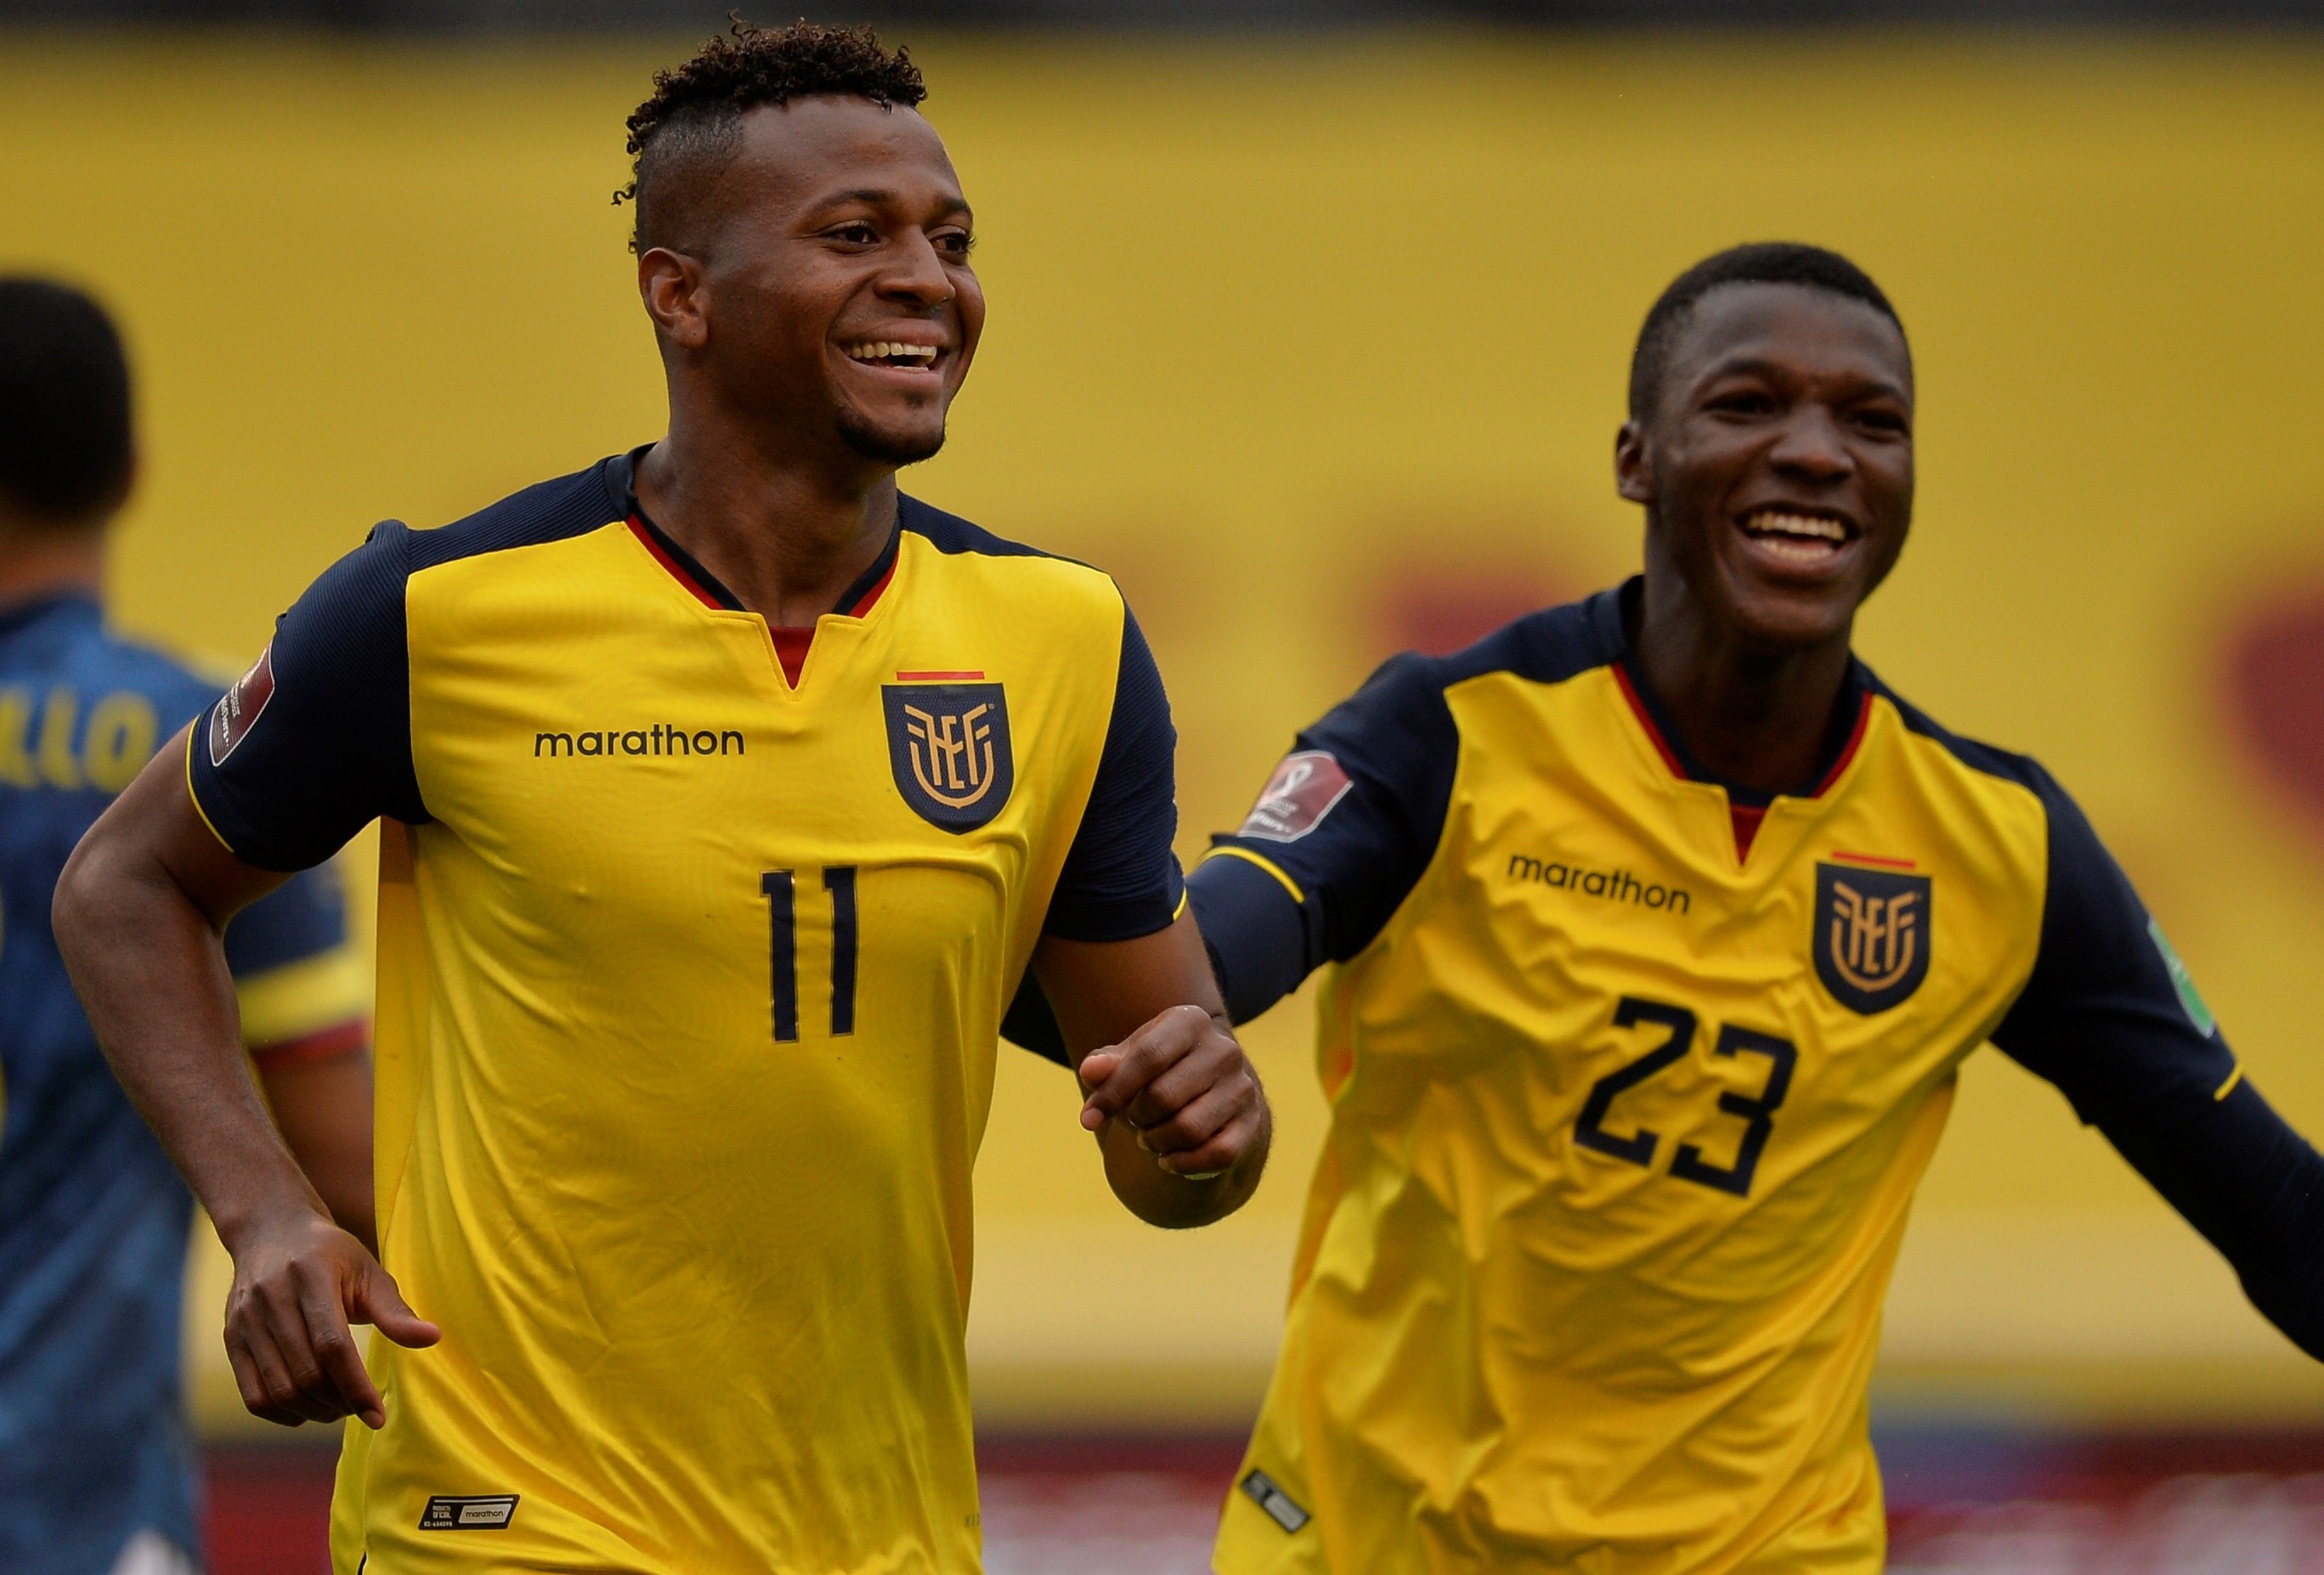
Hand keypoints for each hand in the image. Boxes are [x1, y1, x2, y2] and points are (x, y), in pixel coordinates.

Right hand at [221, 1207, 439, 1429]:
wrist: (271, 1232)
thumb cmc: (331, 1255)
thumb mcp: (368, 1271)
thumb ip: (395, 1310)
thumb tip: (433, 1338)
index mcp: (310, 1276)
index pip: (332, 1346)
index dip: (356, 1386)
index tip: (378, 1415)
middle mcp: (271, 1298)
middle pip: (306, 1373)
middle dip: (339, 1402)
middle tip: (360, 1407)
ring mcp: (245, 1321)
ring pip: (279, 1390)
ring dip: (314, 1411)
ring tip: (339, 1408)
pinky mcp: (231, 1338)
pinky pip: (253, 1395)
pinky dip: (283, 1413)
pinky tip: (308, 1409)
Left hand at [1078, 1003, 1265, 1178]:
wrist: (1208, 1094)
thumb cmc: (1157, 1074)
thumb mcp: (1128, 1063)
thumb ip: (1106, 1066)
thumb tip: (1091, 1071)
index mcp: (1190, 1022)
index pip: (1147, 1057)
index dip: (1112, 1092)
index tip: (1088, 1119)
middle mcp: (1223, 1049)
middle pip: (1163, 1096)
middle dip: (1137, 1118)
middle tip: (1135, 1121)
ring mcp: (1242, 1086)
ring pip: (1188, 1129)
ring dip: (1157, 1142)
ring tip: (1150, 1138)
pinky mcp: (1252, 1122)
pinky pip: (1216, 1154)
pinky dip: (1184, 1164)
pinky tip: (1169, 1161)